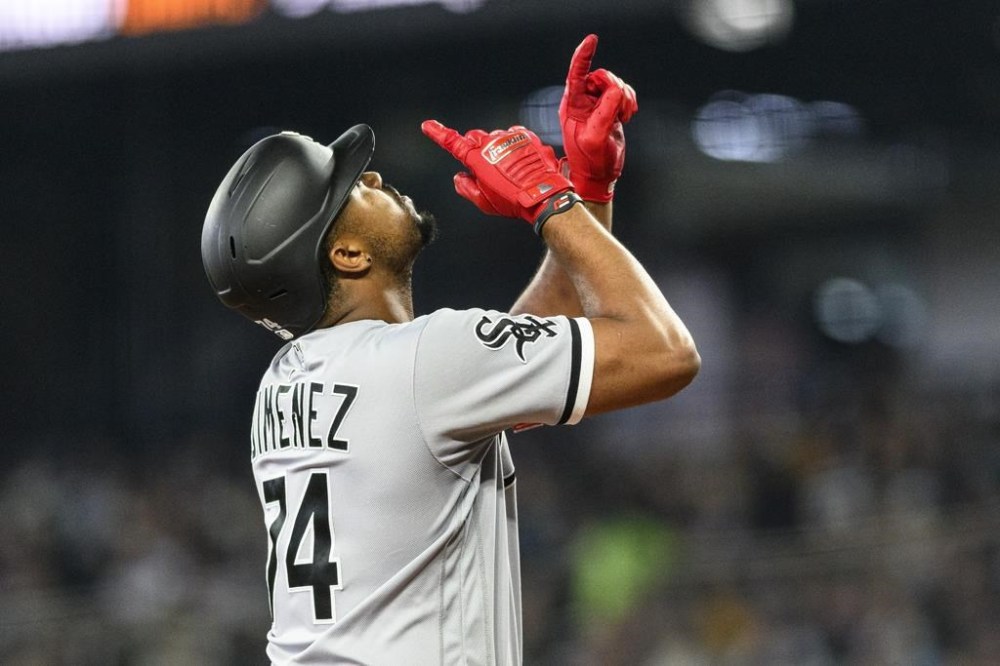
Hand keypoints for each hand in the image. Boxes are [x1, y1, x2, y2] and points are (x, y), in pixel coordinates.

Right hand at [422, 121, 573, 223]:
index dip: (438, 134)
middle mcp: (492, 142)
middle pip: (475, 137)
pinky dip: (513, 147)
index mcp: (477, 158)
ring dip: (497, 149)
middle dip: (475, 149)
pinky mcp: (526, 136)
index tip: (428, 125)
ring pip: (495, 137)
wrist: (544, 195)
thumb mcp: (484, 202)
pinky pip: (514, 137)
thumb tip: (459, 177)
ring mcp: (511, 137)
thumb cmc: (513, 201)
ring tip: (509, 170)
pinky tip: (520, 163)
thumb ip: (466, 188)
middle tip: (485, 169)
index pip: (453, 143)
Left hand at [559, 34, 637, 201]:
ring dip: (624, 97)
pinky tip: (627, 116)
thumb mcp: (596, 138)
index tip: (592, 40)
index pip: (576, 74)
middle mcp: (582, 101)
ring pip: (614, 83)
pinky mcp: (609, 108)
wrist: (600, 174)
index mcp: (572, 105)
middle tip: (621, 110)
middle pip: (601, 76)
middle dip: (615, 89)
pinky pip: (623, 92)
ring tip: (624, 116)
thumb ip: (604, 113)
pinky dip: (629, 101)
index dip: (583, 55)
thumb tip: (616, 91)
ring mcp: (596, 103)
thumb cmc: (591, 161)